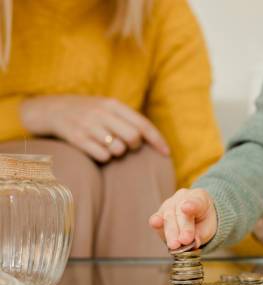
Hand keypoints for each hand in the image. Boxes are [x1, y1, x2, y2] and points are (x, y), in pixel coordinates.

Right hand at [20, 95, 168, 161]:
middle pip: (133, 138)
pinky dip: (104, 157)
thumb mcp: (107, 108)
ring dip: (117, 152)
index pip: (143, 124)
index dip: (157, 140)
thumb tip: (152, 140)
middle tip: (126, 145)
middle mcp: (101, 113)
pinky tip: (96, 150)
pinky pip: (103, 156)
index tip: (166, 153)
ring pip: (118, 149)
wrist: (50, 110)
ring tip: (107, 144)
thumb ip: (128, 119)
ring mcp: (88, 126)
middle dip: (134, 146)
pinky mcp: (77, 139)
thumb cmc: (87, 112)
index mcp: (113, 104)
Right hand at [149, 188, 217, 249]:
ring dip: (171, 232)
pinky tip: (155, 224)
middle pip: (181, 212)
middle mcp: (183, 197)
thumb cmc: (203, 222)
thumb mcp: (207, 229)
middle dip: (183, 228)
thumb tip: (189, 242)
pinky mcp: (160, 213)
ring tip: (174, 245)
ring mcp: (170, 203)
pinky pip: (157, 217)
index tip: (186, 208)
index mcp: (200, 197)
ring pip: (169, 216)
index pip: (197, 201)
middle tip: (185, 241)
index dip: (191, 205)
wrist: (196, 221)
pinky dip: (156, 222)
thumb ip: (199, 234)